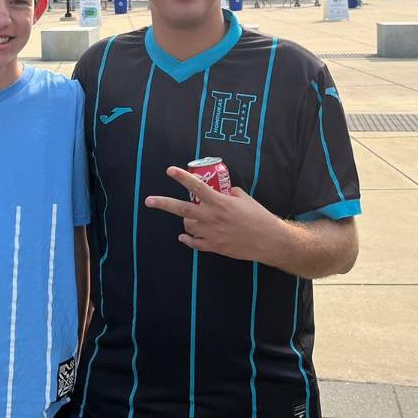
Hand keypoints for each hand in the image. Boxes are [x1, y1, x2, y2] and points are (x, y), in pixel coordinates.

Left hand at [144, 166, 292, 262]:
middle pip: (181, 209)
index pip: (196, 186)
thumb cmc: (258, 217)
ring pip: (187, 225)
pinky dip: (187, 239)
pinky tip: (184, 236)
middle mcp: (211, 217)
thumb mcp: (244, 199)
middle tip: (149, 200)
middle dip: (163, 203)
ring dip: (186, 220)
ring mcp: (210, 233)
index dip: (182, 177)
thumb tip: (221, 189)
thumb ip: (229, 192)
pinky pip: (193, 243)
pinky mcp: (213, 246)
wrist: (268, 241)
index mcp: (220, 202)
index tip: (170, 170)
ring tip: (192, 218)